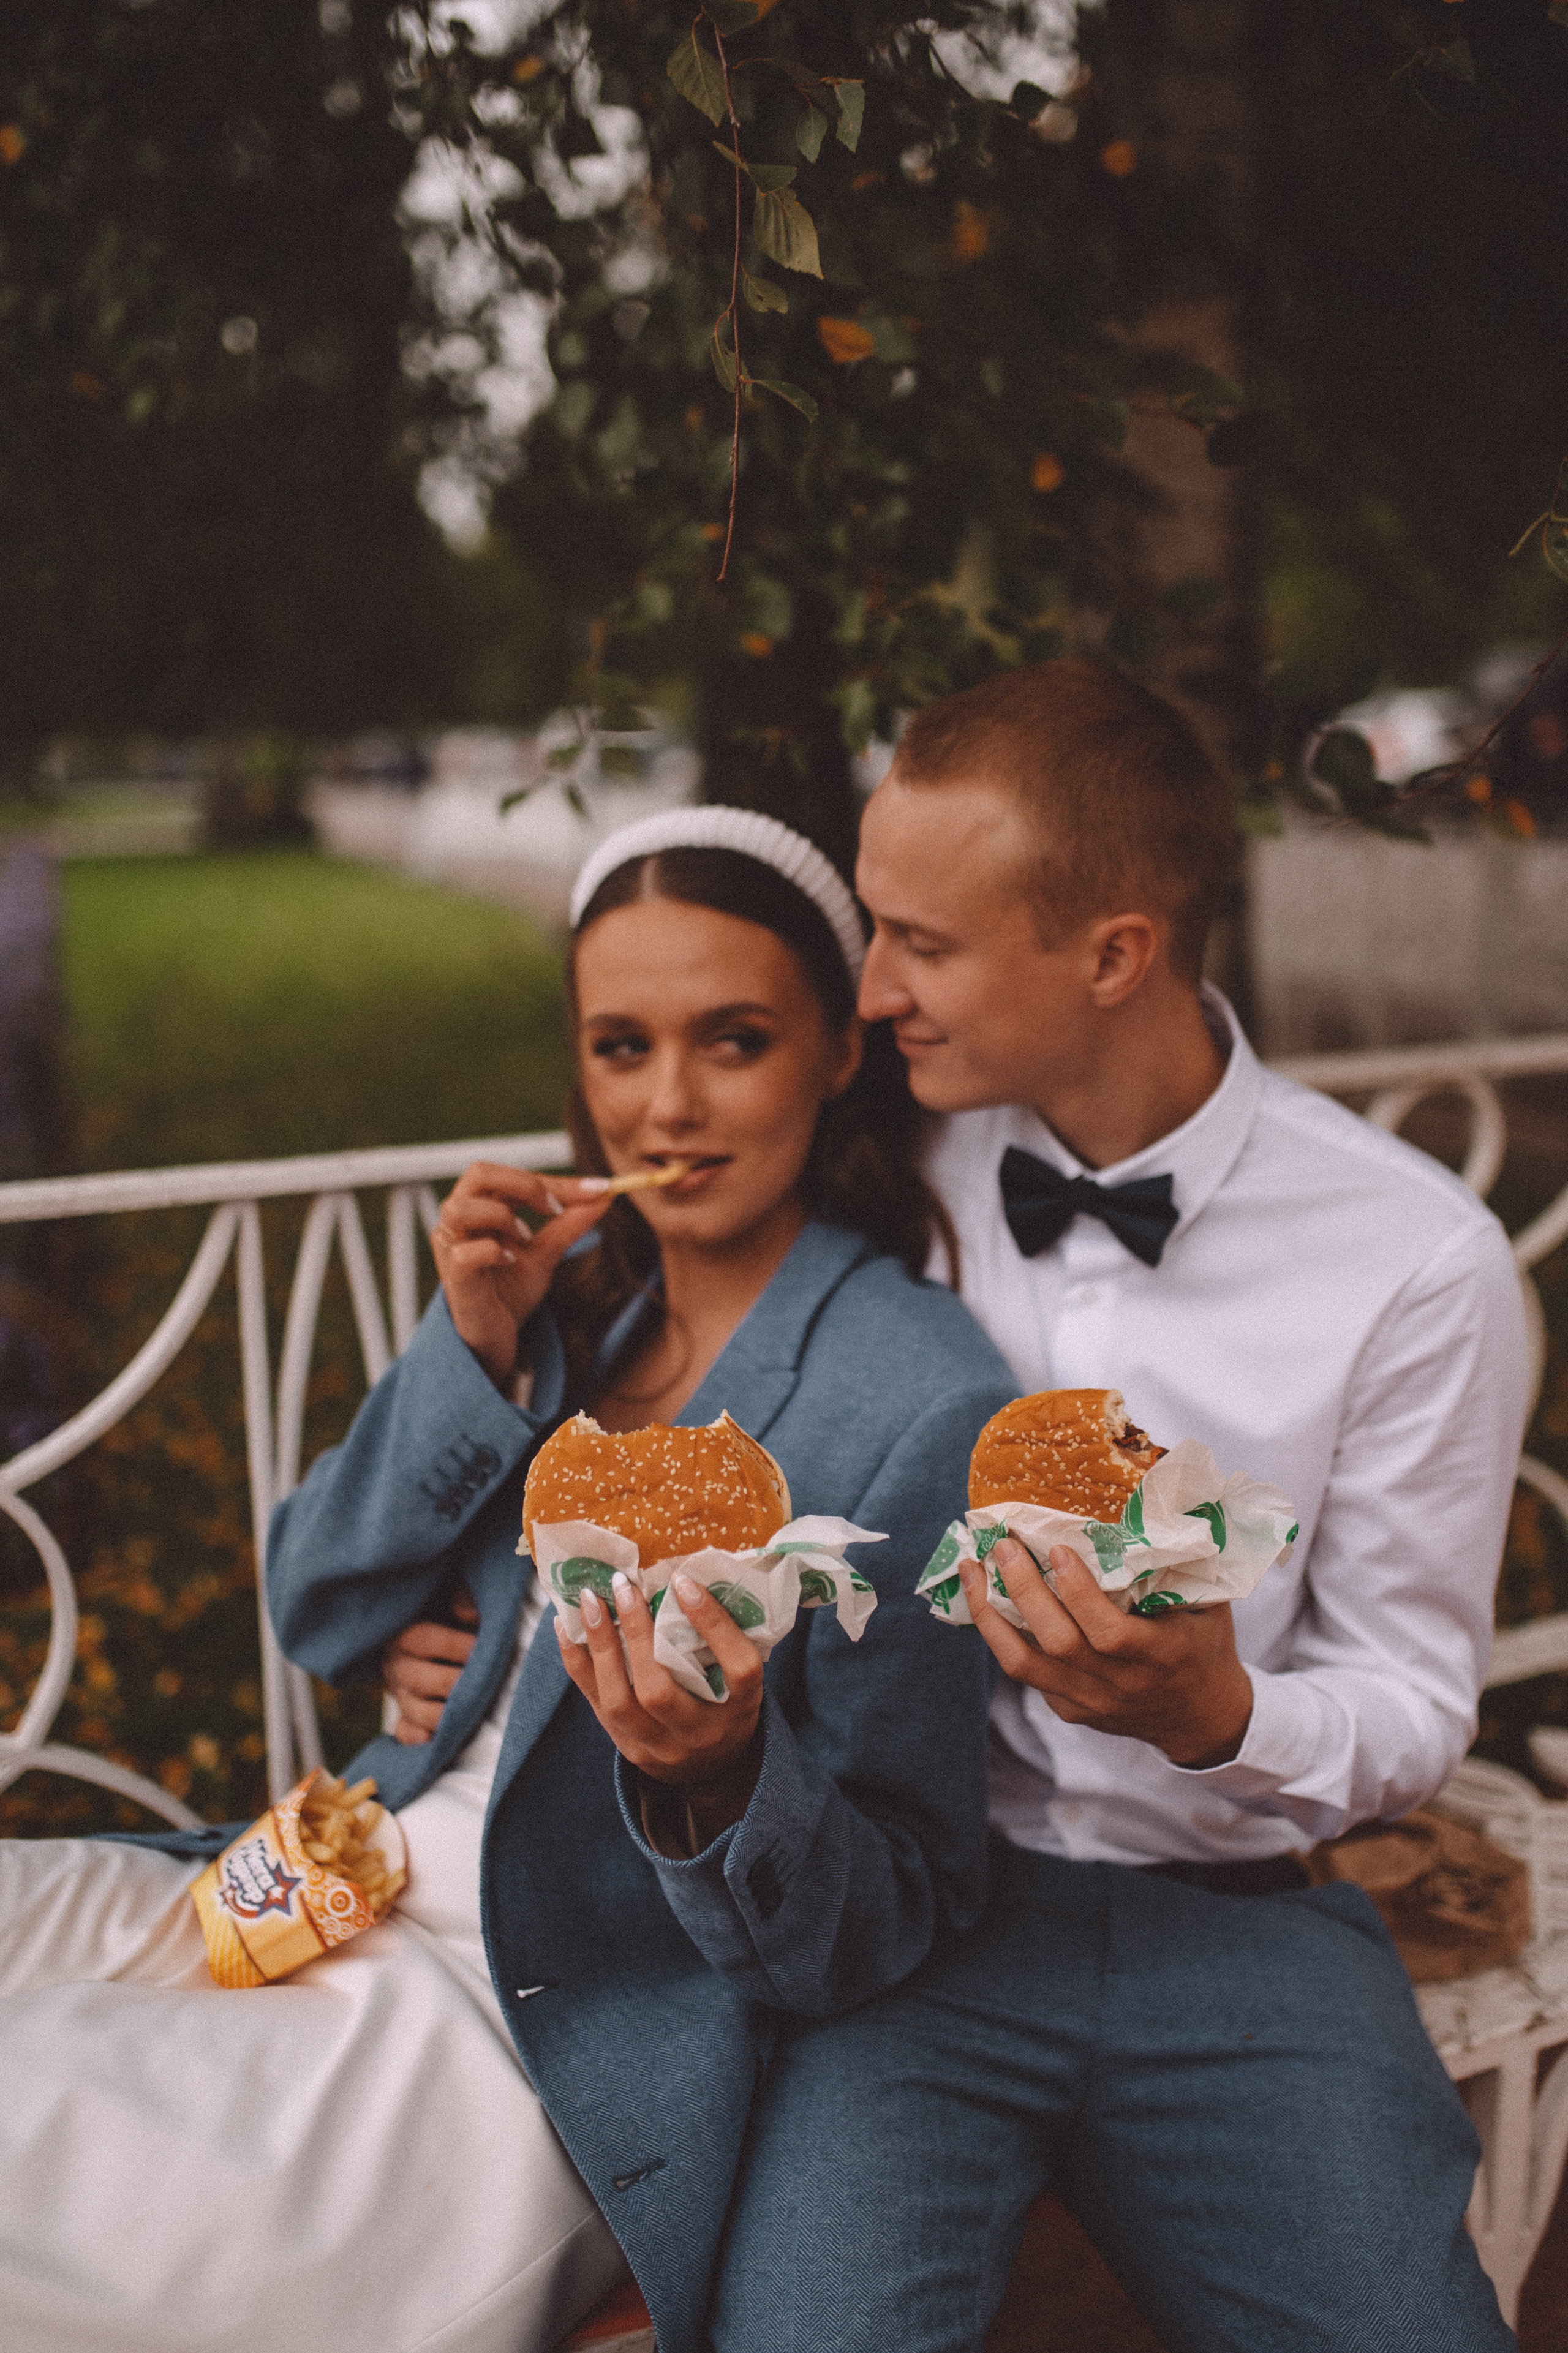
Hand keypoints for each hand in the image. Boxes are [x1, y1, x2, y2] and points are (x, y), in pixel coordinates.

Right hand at [382, 1588, 478, 1745]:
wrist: (429, 1627)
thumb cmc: (446, 1607)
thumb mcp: (450, 1591)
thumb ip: (461, 1593)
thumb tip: (470, 1614)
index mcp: (403, 1632)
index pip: (421, 1639)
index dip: (452, 1645)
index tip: (480, 1646)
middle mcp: (396, 1664)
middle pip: (417, 1679)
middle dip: (451, 1682)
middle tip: (480, 1682)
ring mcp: (400, 1693)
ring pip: (415, 1711)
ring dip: (442, 1715)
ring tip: (468, 1711)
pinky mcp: (406, 1715)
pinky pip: (406, 1732)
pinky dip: (418, 1737)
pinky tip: (435, 1738)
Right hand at [433, 1162, 609, 1386]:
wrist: (498, 1338)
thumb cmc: (511, 1291)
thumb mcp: (546, 1253)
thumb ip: (568, 1224)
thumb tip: (603, 1195)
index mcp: (480, 1208)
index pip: (511, 1176)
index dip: (553, 1180)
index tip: (596, 1189)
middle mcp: (459, 1222)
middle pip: (478, 1173)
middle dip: (524, 1183)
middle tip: (555, 1208)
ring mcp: (450, 1248)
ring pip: (460, 1207)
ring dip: (501, 1216)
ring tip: (525, 1237)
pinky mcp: (453, 1278)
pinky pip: (464, 1253)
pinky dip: (493, 1251)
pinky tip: (511, 1261)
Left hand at [555, 1571, 765, 1842]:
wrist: (713, 1768)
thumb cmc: (728, 1701)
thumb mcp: (741, 1676)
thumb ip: (724, 1637)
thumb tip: (687, 1574)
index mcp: (742, 1707)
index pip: (737, 1667)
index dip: (713, 1623)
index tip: (682, 1581)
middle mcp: (701, 1734)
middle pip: (660, 1692)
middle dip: (636, 1634)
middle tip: (624, 1585)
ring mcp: (660, 1748)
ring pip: (620, 1702)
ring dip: (601, 1647)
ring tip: (590, 1601)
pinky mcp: (629, 1748)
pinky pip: (596, 1704)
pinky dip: (579, 1662)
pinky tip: (568, 1627)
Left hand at [961, 1538, 1253, 1767]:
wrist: (1202, 1719)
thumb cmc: (1204, 1645)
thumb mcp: (1208, 1605)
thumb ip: (1179, 1563)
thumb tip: (1151, 1496)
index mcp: (1160, 1656)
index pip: (1108, 1632)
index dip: (1078, 1592)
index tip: (1057, 1548)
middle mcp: (1121, 1685)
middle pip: (1058, 1643)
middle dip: (1024, 1590)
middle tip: (1004, 1545)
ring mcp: (1089, 1702)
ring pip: (1024, 1664)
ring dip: (990, 1614)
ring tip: (972, 1570)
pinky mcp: (1068, 1710)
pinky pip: (1024, 1672)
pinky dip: (999, 1634)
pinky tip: (984, 1598)